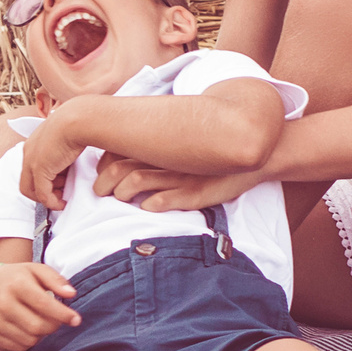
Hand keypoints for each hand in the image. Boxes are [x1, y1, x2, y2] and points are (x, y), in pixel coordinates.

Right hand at [0, 261, 78, 350]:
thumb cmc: (21, 277)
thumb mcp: (39, 270)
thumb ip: (56, 280)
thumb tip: (71, 294)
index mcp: (16, 284)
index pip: (43, 305)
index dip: (63, 314)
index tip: (76, 320)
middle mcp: (2, 303)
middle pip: (37, 326)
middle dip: (54, 326)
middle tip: (58, 320)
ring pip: (30, 339)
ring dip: (42, 334)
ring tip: (41, 321)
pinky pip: (19, 346)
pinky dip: (30, 340)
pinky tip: (28, 327)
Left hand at [19, 110, 82, 209]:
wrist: (78, 119)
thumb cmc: (78, 124)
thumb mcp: (67, 136)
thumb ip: (63, 148)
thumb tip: (71, 155)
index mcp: (34, 142)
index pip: (31, 168)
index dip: (45, 179)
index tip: (61, 183)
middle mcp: (28, 152)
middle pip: (28, 181)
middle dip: (44, 190)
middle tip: (61, 193)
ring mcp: (32, 161)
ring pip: (31, 190)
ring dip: (47, 198)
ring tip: (63, 199)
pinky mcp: (40, 170)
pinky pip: (42, 194)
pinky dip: (51, 202)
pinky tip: (62, 203)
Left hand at [91, 154, 266, 212]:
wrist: (249, 158)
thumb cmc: (207, 156)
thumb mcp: (177, 150)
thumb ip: (152, 153)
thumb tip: (121, 163)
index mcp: (158, 144)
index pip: (115, 151)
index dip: (102, 166)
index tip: (103, 175)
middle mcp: (165, 157)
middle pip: (118, 167)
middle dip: (104, 183)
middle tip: (103, 192)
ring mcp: (177, 175)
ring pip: (134, 181)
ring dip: (122, 193)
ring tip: (123, 198)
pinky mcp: (193, 193)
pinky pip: (161, 200)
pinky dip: (149, 205)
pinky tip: (148, 206)